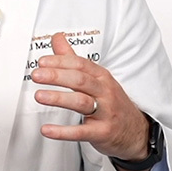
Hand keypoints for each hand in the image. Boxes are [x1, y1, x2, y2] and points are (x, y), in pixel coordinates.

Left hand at [31, 32, 149, 169]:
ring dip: (58, 98)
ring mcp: (105, 113)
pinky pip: (81, 132)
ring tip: (39, 96)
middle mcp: (104, 92)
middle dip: (57, 76)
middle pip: (80, 80)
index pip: (80, 64)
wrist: (135, 130)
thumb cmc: (111, 102)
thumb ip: (72, 59)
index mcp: (101, 77)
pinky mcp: (102, 132)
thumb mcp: (96, 78)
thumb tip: (57, 38)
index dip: (60, 62)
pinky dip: (62, 131)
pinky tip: (47, 130)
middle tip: (36, 75)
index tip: (42, 62)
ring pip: (81, 102)